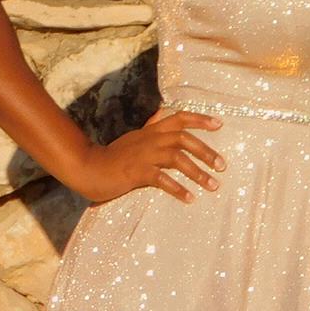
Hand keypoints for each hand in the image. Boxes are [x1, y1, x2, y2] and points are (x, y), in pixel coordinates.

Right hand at [59, 109, 221, 204]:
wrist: (87, 167)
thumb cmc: (112, 156)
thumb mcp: (134, 138)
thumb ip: (150, 127)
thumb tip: (163, 112)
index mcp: (150, 132)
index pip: (178, 118)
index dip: (199, 119)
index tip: (219, 124)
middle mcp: (149, 140)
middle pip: (184, 139)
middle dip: (206, 152)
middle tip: (222, 166)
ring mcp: (143, 155)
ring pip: (177, 159)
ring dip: (197, 173)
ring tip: (213, 186)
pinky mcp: (136, 172)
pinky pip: (162, 179)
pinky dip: (178, 189)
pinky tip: (190, 198)